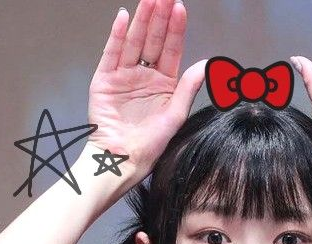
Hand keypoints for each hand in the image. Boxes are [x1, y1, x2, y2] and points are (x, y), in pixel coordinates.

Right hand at [88, 0, 206, 178]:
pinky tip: (123, 17)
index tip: (180, 8)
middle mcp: (144, 77)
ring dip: (141, 20)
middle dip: (159, 17)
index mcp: (164, 85)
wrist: (122, 160)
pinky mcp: (104, 81)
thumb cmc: (150, 146)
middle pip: (153, 41)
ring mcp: (124, 77)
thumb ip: (188, 88)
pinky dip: (116, 35)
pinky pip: (111, 53)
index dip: (175, 30)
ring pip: (133, 42)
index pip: (171, 51)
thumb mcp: (175, 116)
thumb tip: (206, 64)